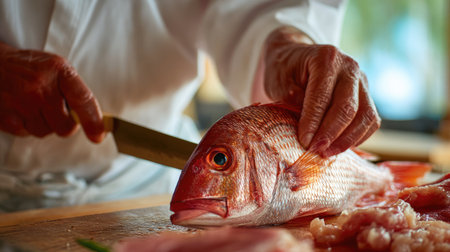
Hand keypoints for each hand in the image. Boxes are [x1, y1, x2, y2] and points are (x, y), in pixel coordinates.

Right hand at [0, 42, 104, 142]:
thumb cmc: (29, 68)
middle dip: (65, 125)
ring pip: (47, 132)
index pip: (83, 100)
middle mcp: (41, 86)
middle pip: (66, 127)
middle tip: (56, 113)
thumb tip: (93, 119)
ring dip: (44, 124)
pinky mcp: (7, 117)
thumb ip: (73, 90)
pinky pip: (27, 134)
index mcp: (58, 70)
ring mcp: (22, 102)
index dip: (94, 122)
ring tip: (33, 106)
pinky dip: (27, 126)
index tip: (99, 135)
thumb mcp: (55, 68)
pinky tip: (21, 110)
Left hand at [263, 27, 380, 156]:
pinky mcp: (366, 94)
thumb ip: (292, 101)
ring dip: (347, 139)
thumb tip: (309, 128)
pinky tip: (339, 146)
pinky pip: (371, 120)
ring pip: (365, 116)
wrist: (295, 56)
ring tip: (327, 153)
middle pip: (348, 107)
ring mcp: (362, 81)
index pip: (322, 96)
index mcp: (325, 58)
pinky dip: (358, 137)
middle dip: (331, 134)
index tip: (304, 142)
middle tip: (316, 151)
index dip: (314, 122)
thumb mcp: (278, 81)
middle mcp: (349, 67)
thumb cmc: (283, 70)